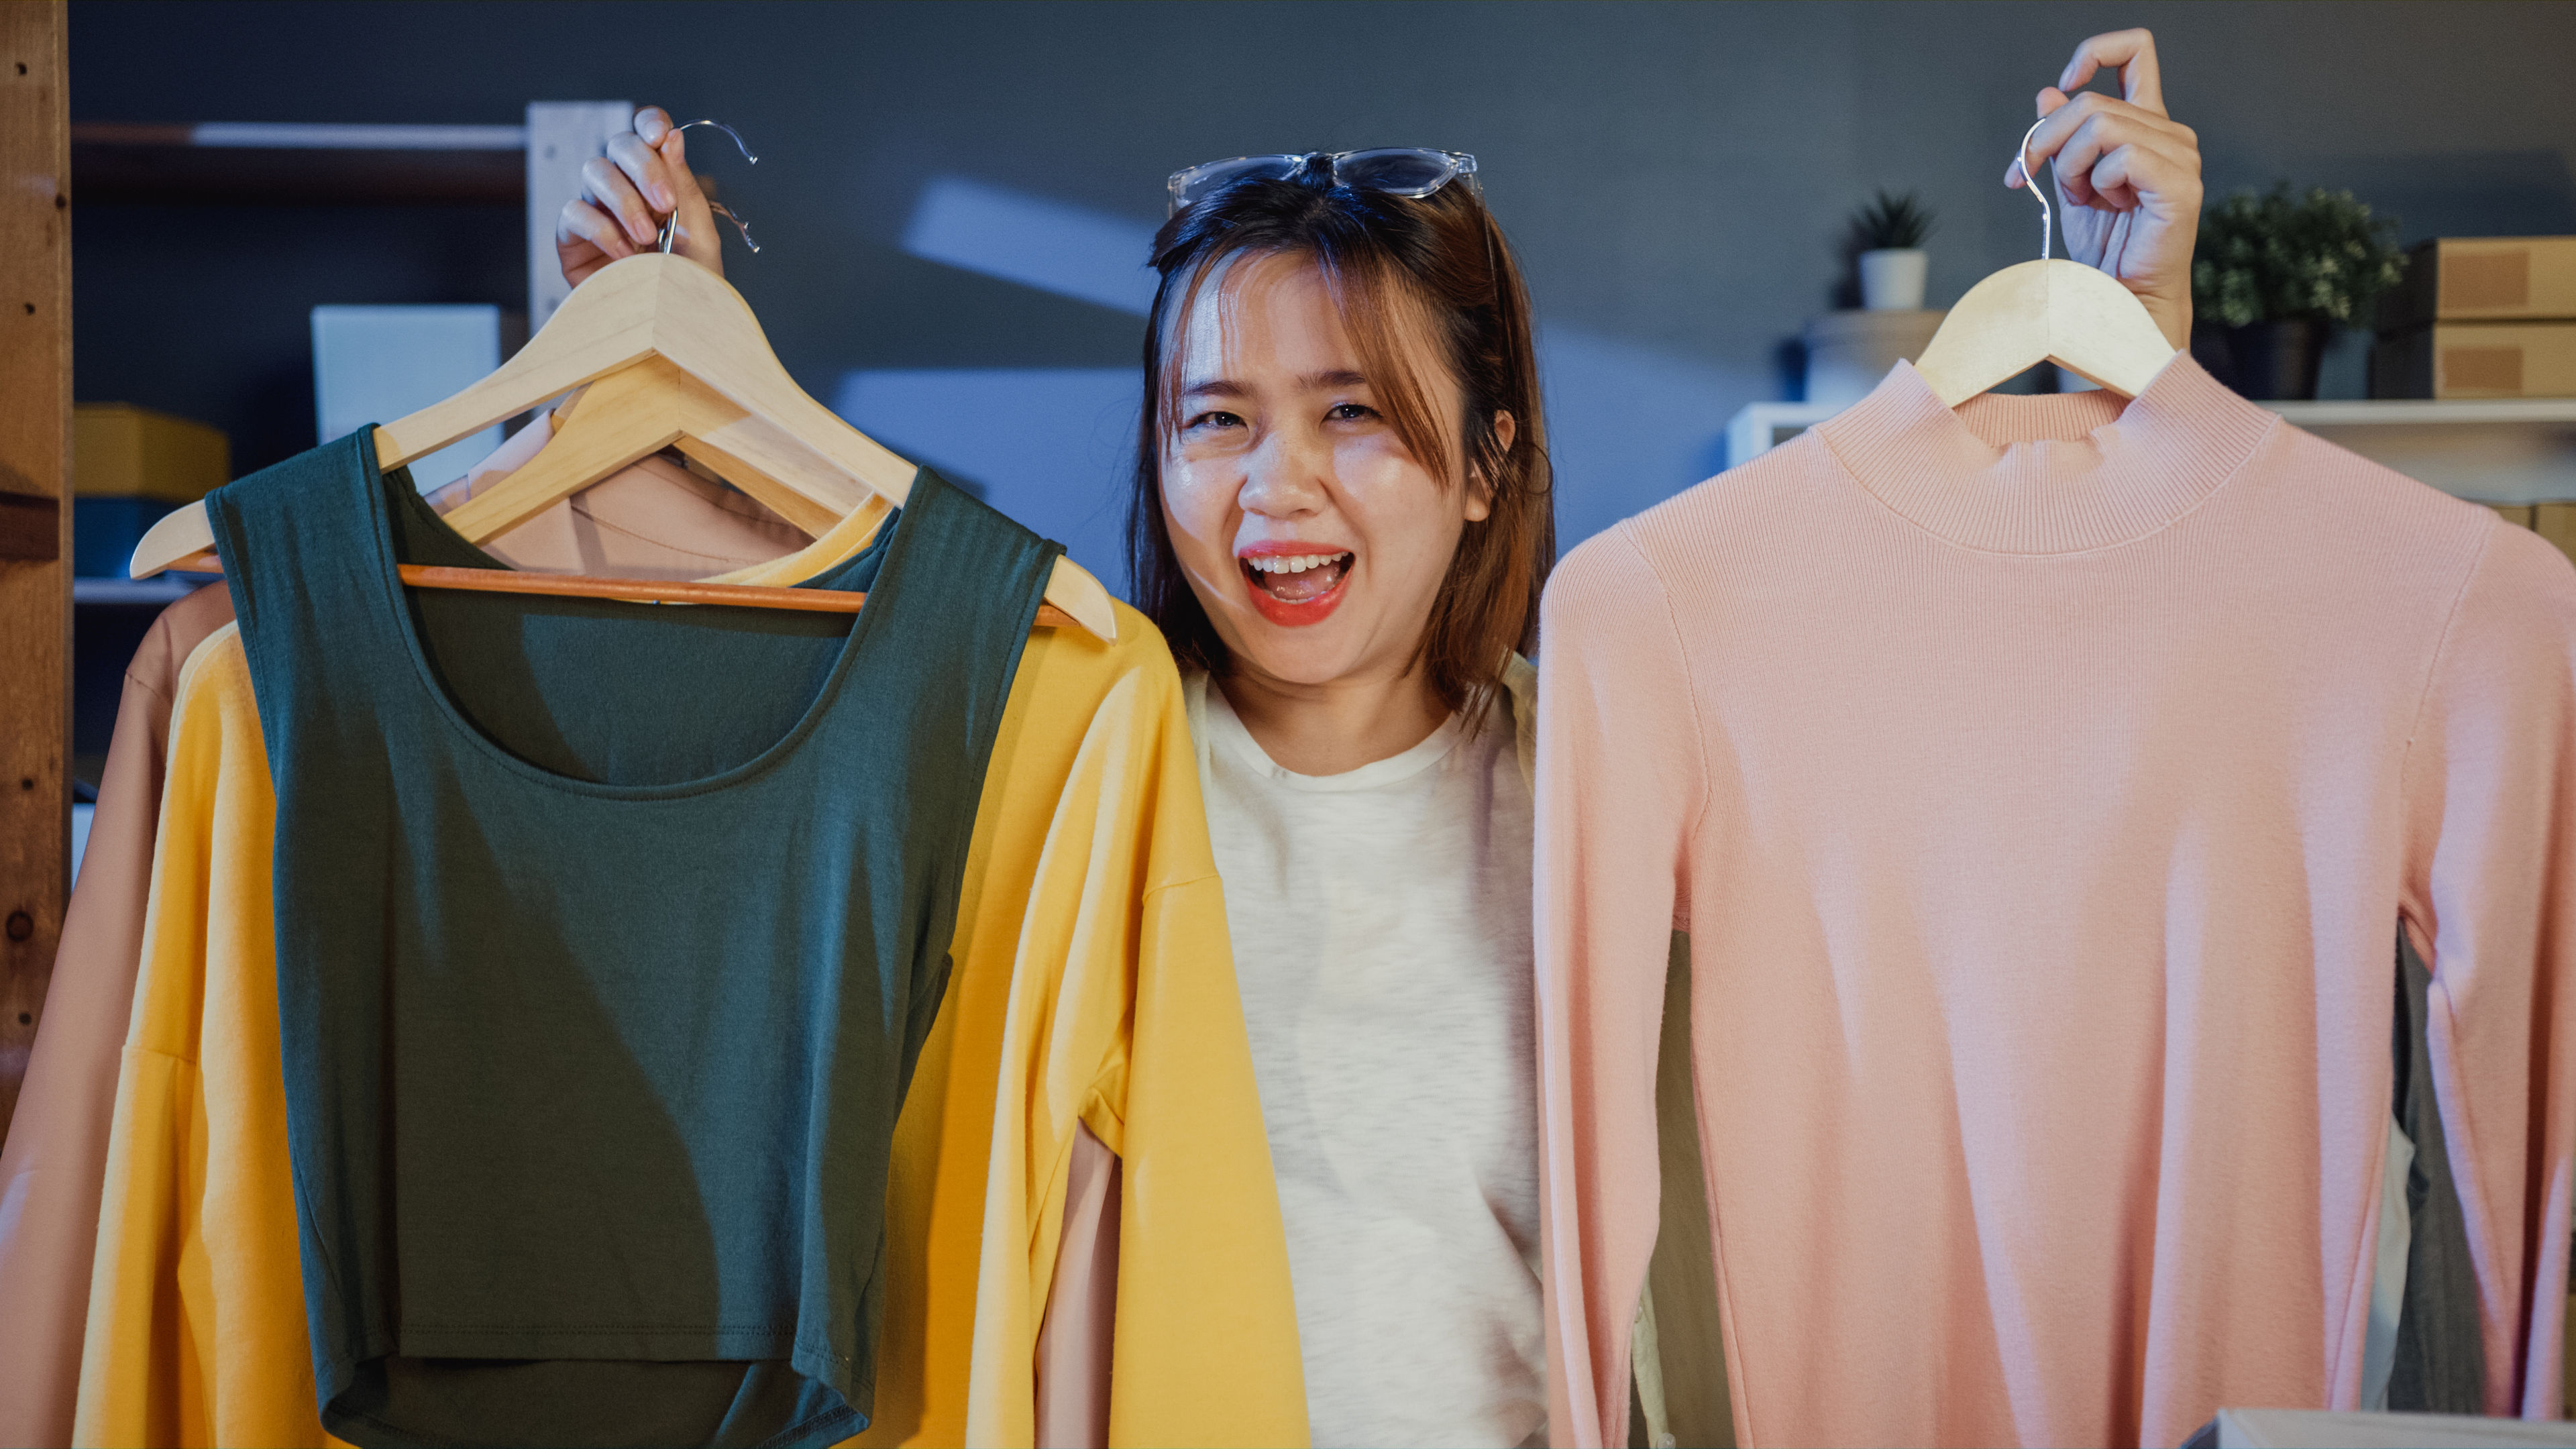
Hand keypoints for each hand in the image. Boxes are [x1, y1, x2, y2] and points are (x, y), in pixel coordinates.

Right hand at [555, 106, 723, 287]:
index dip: (649, 124)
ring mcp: (596, 212)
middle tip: (666, 206)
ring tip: (647, 239)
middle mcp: (625, 190)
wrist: (672, 338)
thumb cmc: (691, 291)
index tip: (661, 135)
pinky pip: (573, 213)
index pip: (646, 136)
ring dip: (624, 201)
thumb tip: (672, 138)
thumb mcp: (699, 238)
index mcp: (659, 184)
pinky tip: (624, 256)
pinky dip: (600, 229)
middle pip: (618, 146)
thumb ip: (684, 188)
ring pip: (594, 172)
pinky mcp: (572, 242)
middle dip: (644, 168)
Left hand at [2008, 29, 2203, 347]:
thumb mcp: (2071, 182)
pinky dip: (2099, 182)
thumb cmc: (2103, 251)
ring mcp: (2181, 158)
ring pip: (2101, 123)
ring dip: (2071, 166)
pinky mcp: (2180, 186)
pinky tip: (2112, 207)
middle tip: (2037, 177)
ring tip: (2085, 199)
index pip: (2135, 53)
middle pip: (2092, 100)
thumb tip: (2048, 92)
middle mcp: (2170, 134)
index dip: (2095, 52)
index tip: (2064, 81)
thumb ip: (2063, 137)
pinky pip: (2121, 157)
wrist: (2118, 302)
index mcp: (2146, 126)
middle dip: (2047, 140)